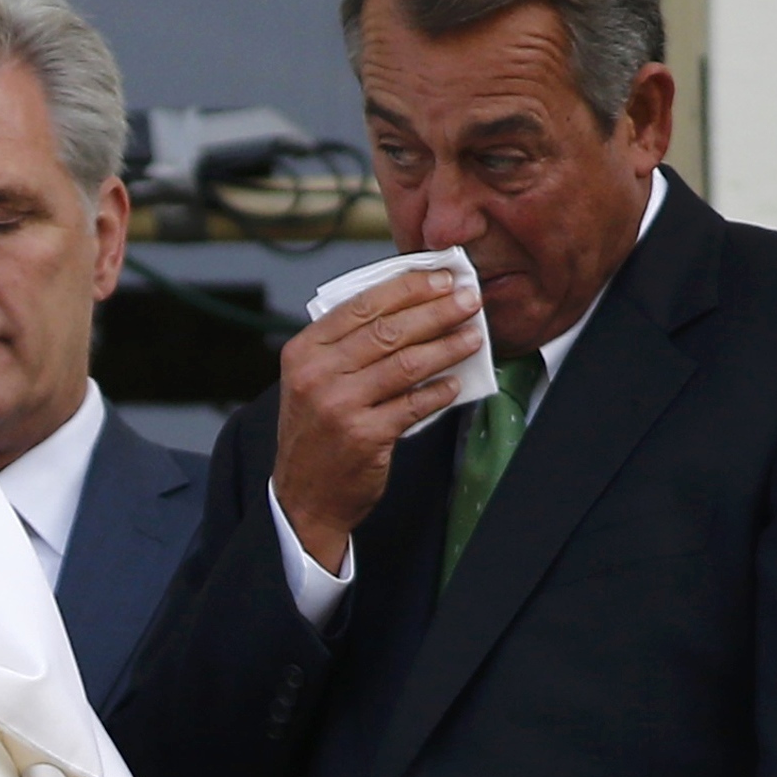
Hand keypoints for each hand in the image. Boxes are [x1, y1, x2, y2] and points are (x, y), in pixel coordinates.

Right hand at [275, 268, 484, 571]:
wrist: (304, 497)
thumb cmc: (316, 433)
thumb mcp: (312, 382)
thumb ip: (347, 347)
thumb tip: (408, 309)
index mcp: (303, 352)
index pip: (360, 306)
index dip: (406, 289)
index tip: (440, 279)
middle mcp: (316, 375)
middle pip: (388, 330)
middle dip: (436, 310)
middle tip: (468, 299)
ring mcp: (339, 406)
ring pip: (406, 364)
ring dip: (447, 346)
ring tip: (473, 335)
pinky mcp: (364, 436)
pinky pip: (413, 405)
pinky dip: (439, 392)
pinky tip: (456, 383)